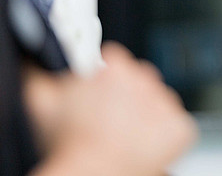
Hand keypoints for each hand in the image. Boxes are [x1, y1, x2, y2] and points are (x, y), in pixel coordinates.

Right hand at [25, 42, 196, 175]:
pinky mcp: (181, 128)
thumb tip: (37, 60)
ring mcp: (167, 103)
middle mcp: (147, 80)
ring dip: (144, 112)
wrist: (94, 175)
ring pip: (158, 100)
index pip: (114, 59)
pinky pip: (174, 124)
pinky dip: (161, 134)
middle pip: (139, 78)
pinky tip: (140, 144)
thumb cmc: (68, 144)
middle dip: (125, 93)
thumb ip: (40, 73)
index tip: (94, 94)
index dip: (102, 78)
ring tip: (121, 134)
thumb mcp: (42, 102)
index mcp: (116, 68)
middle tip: (106, 117)